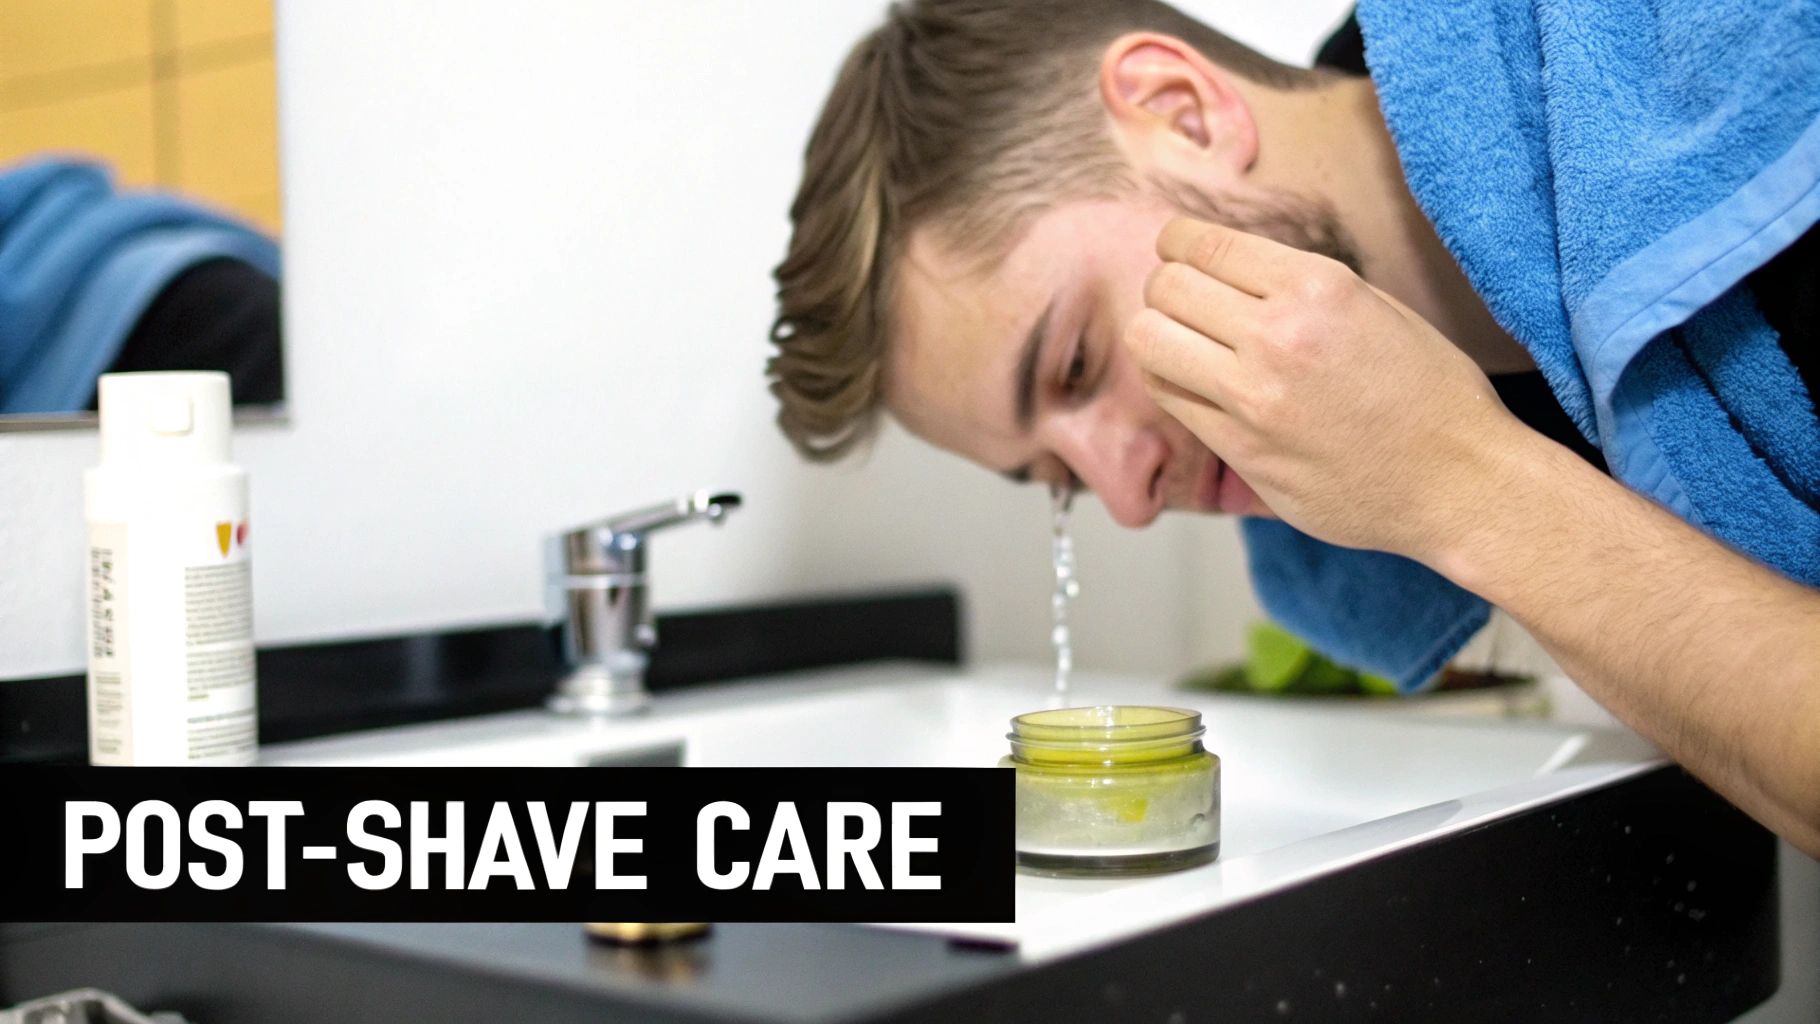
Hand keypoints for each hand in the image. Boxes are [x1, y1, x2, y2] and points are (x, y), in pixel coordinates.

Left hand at [1126, 217, 1522, 560]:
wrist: (1458, 481)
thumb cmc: (1429, 392)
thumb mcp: (1373, 307)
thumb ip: (1297, 286)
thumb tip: (1226, 269)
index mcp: (1318, 286)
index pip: (1203, 245)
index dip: (1175, 243)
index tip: (1175, 251)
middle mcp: (1279, 334)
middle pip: (1166, 288)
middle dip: (1166, 288)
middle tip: (1183, 302)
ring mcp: (1254, 396)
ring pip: (1149, 341)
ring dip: (1157, 335)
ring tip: (1182, 344)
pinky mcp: (1241, 449)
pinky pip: (1169, 398)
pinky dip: (1171, 383)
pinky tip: (1195, 384)